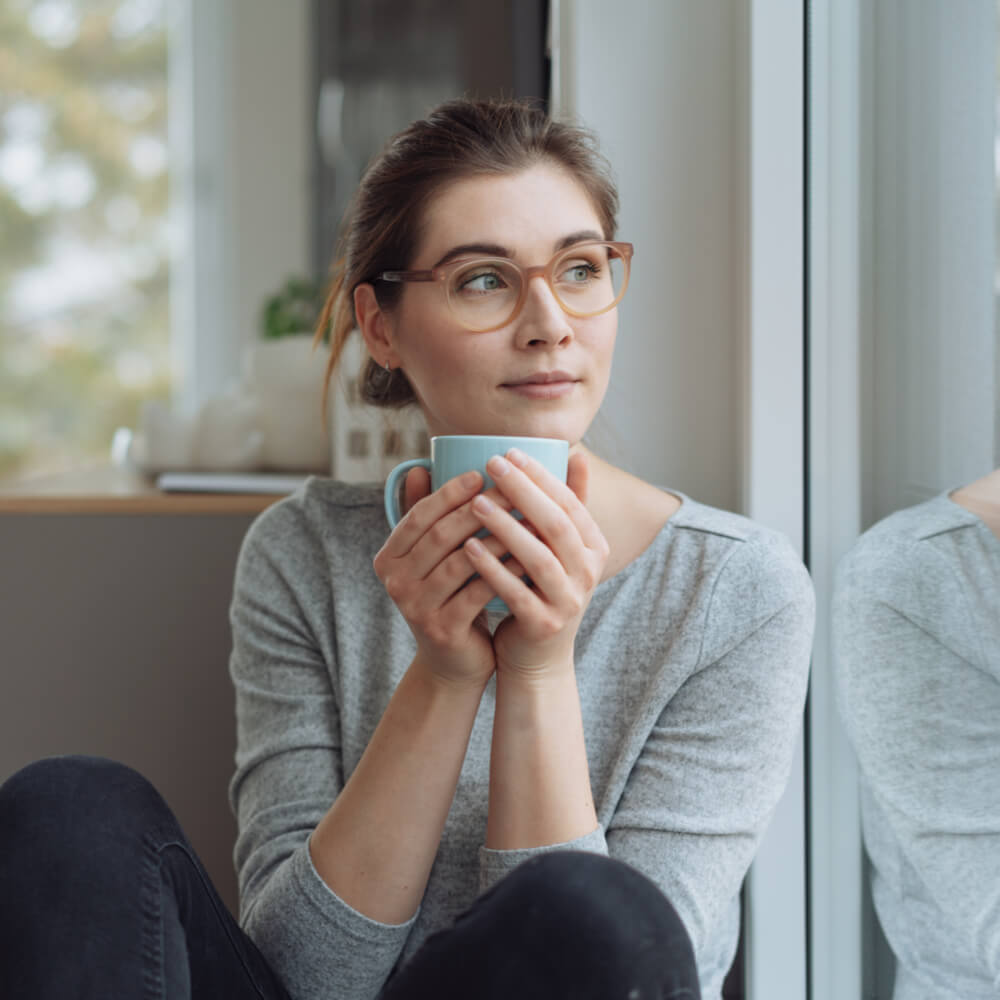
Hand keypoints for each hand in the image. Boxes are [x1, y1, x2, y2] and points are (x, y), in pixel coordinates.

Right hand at [373, 466, 525, 688]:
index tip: (482, 472)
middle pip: (440, 535)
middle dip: (479, 508)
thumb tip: (420, 465)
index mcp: (389, 557)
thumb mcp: (434, 556)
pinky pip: (477, 590)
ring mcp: (414, 607)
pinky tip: (529, 556)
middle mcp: (394, 581)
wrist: (455, 661)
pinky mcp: (441, 629)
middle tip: (513, 489)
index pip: (419, 515)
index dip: (449, 492)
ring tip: (526, 518)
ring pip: (461, 561)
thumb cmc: (451, 595)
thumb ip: (427, 515)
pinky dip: (504, 570)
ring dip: (497, 536)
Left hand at [462, 449, 609, 677]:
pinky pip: (516, 592)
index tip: (510, 451)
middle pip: (556, 524)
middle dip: (523, 491)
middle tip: (491, 464)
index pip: (569, 502)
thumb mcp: (559, 549)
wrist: (537, 657)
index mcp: (593, 547)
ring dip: (506, 526)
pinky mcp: (544, 625)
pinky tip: (468, 547)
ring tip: (475, 502)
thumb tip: (575, 454)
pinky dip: (492, 568)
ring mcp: (568, 601)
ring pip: (538, 557)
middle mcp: (588, 573)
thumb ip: (566, 506)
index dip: (541, 476)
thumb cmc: (540, 589)